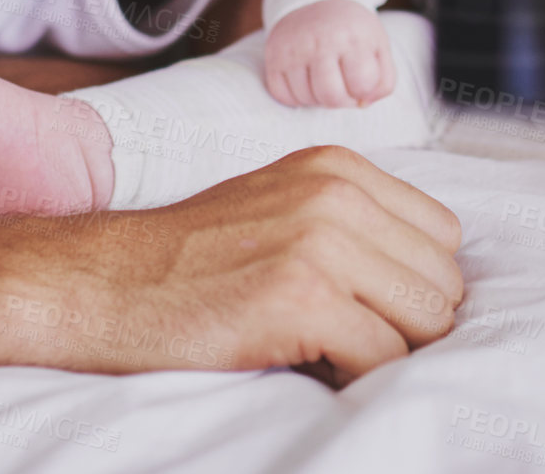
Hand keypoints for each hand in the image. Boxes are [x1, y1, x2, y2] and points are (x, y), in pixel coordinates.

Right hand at [33, 145, 460, 382]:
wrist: (102, 283)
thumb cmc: (192, 258)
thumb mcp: (284, 206)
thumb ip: (354, 222)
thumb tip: (434, 279)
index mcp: (339, 168)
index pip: (442, 235)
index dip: (414, 283)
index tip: (373, 306)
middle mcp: (337, 193)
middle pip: (441, 281)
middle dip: (408, 323)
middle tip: (350, 338)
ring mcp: (321, 241)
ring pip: (425, 320)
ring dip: (387, 350)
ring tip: (331, 348)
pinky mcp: (300, 295)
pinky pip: (381, 356)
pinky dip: (357, 377)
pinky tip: (311, 364)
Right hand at [264, 0, 395, 107]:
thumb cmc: (352, 31)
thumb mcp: (378, 46)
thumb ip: (383, 81)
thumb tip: (363, 104)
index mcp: (354, 38)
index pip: (362, 84)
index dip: (364, 90)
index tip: (361, 79)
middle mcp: (321, 42)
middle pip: (332, 97)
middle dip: (341, 101)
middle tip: (343, 87)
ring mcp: (294, 50)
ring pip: (306, 99)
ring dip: (319, 99)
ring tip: (326, 80)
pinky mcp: (274, 57)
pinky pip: (283, 96)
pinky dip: (296, 96)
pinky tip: (306, 80)